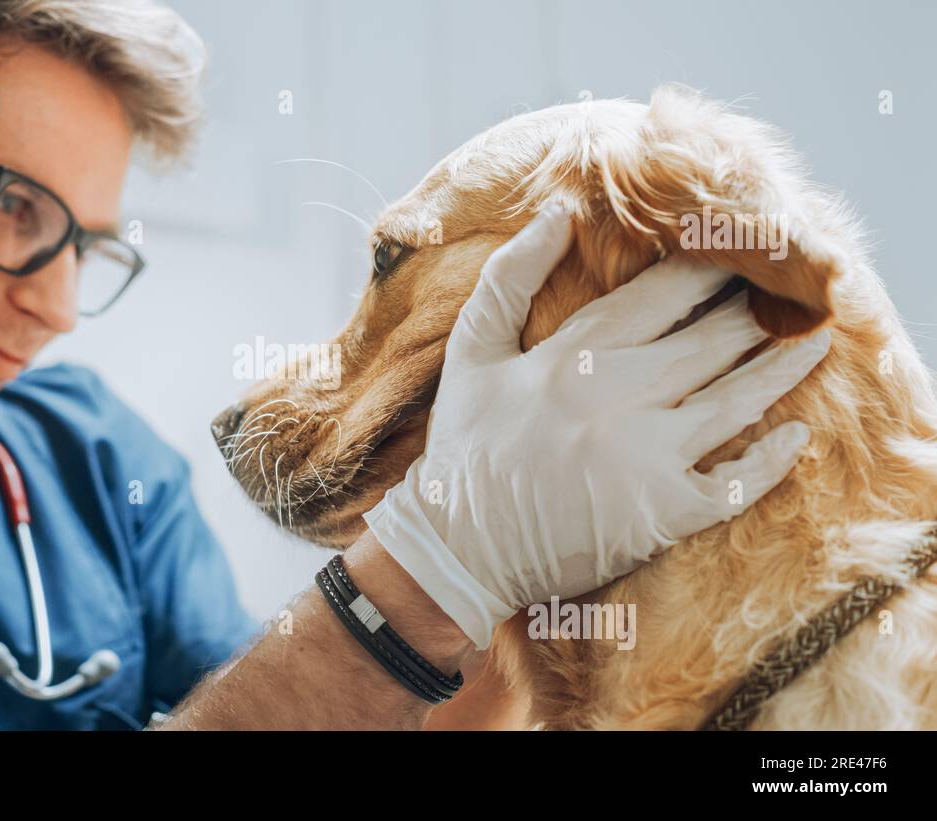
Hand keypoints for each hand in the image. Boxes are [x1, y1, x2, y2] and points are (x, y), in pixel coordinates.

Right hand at [363, 204, 830, 648]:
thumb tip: (557, 211)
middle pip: (711, 341)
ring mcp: (646, 458)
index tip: (742, 252)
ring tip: (813, 343)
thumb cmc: (465, 446)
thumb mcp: (472, 352)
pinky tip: (795, 437)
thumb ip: (510, 277)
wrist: (458, 549)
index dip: (709, 270)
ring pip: (736, 401)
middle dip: (757, 313)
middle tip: (792, 295)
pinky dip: (771, 460)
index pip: (662, 295)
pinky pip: (736, 481)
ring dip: (782, 368)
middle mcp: (617, 398)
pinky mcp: (663, 513)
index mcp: (572, 355)